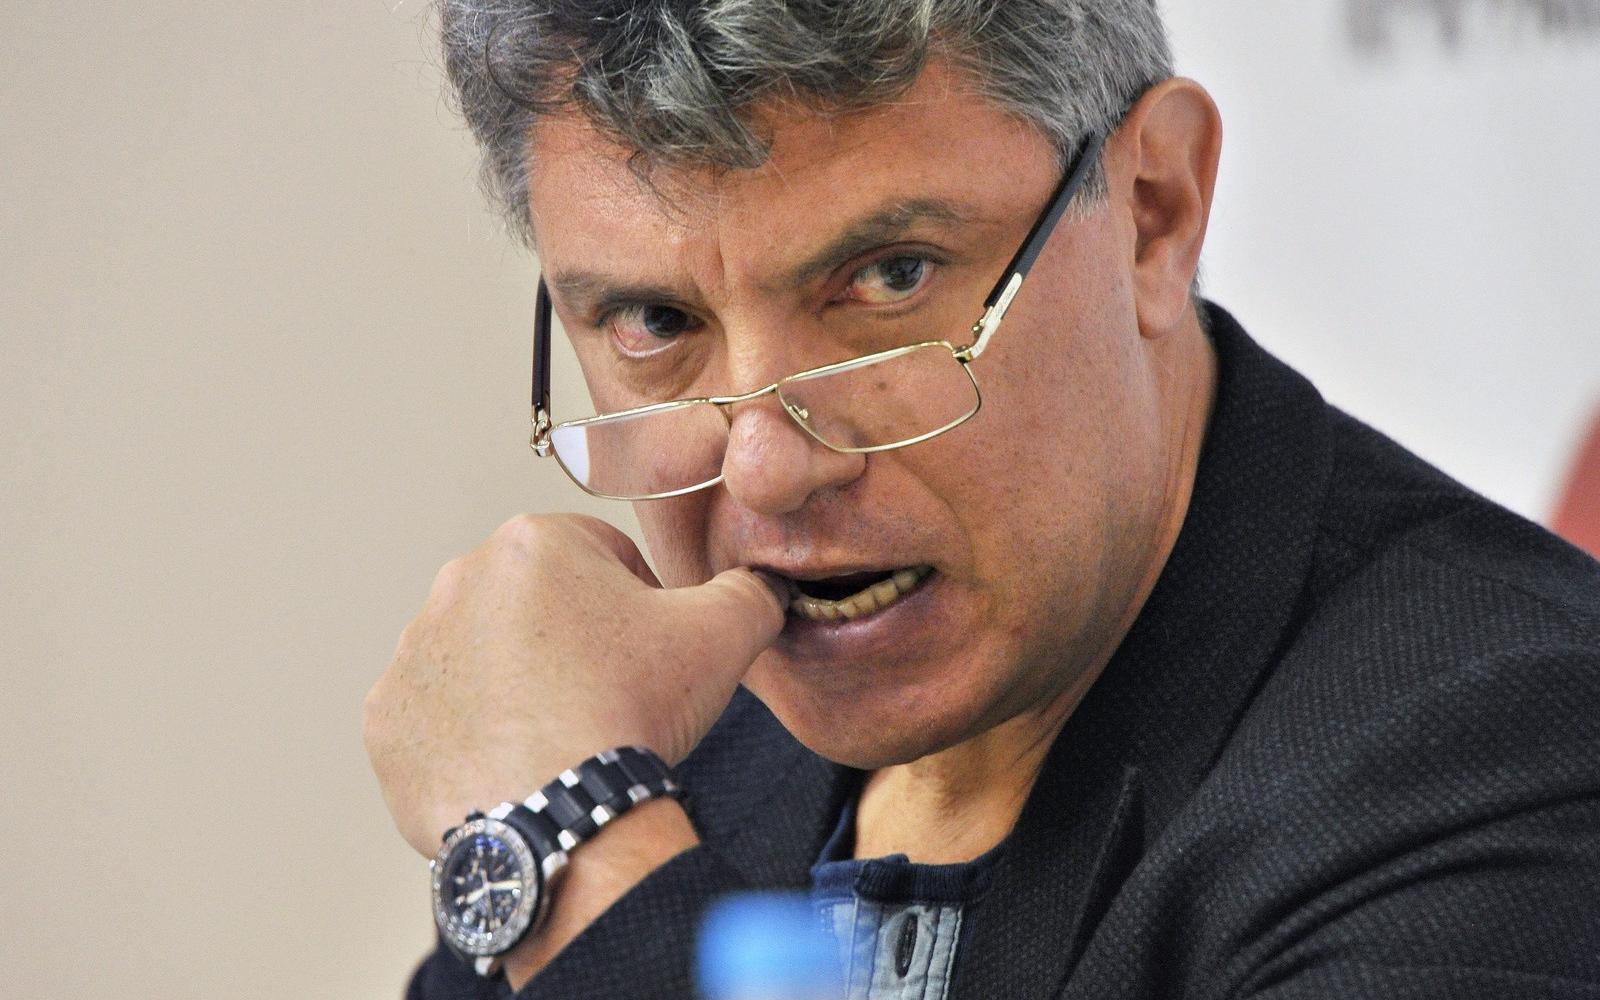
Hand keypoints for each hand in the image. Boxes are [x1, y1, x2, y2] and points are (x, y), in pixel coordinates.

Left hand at [363, 513, 785, 857]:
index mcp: (533, 542)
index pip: (601, 556)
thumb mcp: (725, 633)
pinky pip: (439, 718)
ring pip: (484, 659)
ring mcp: (413, 653)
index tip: (647, 654)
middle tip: (609, 697)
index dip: (638, 605)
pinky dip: (473, 736)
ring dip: (519, 686)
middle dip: (571, 641)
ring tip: (562, 735)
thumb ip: (748, 590)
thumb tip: (759, 584)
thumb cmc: (632, 711)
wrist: (560, 814)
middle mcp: (457, 582)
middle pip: (536, 605)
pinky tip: (517, 763)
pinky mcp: (387, 720)